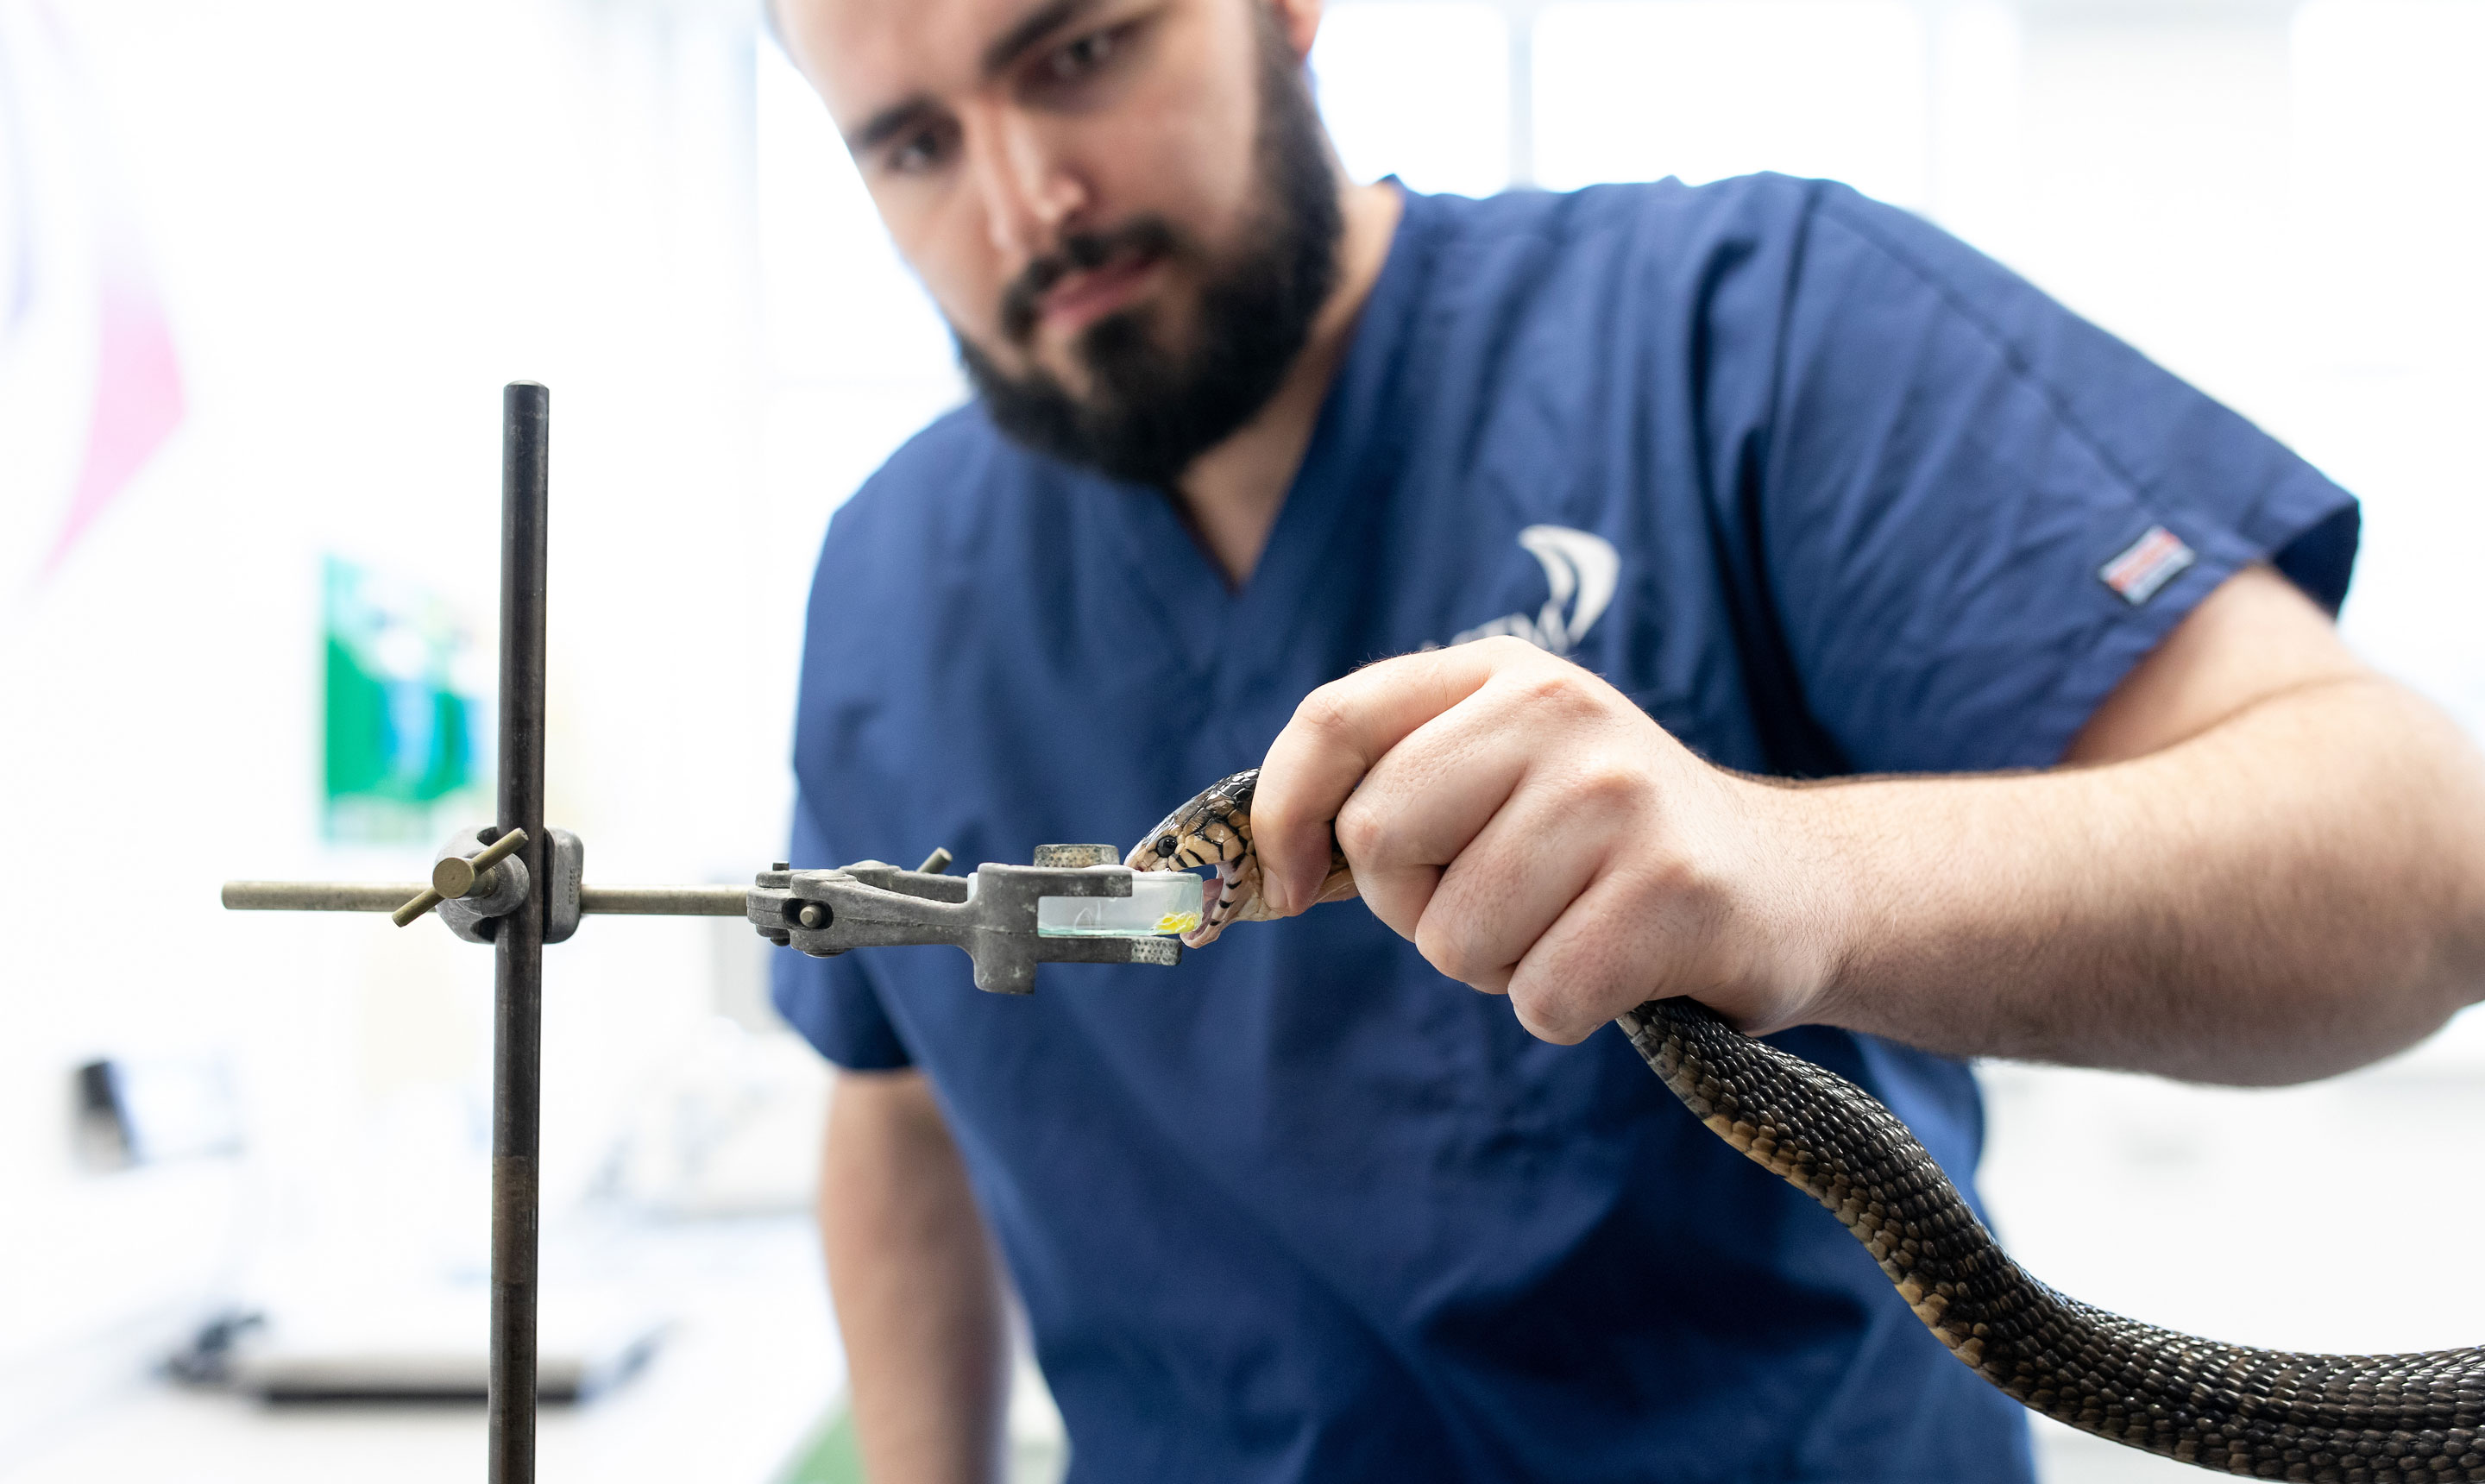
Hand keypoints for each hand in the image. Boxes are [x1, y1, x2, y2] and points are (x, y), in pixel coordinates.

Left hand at [1251, 638, 1846, 1043]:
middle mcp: (1559, 712)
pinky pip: (1537, 997)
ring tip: (1570, 926)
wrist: (1792, 884)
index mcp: (1501, 674)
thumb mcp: (1503, 774)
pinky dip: (1561, 1007)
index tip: (1287, 889)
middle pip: (1380, 837)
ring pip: (1454, 936)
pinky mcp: (1672, 892)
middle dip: (1413, 906)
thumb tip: (1250, 869)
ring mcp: (1620, 797)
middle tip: (1494, 905)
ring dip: (1496, 966)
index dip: (1281, 815)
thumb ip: (1388, 789)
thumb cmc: (1608, 846)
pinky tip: (1617, 967)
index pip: (1334, 720)